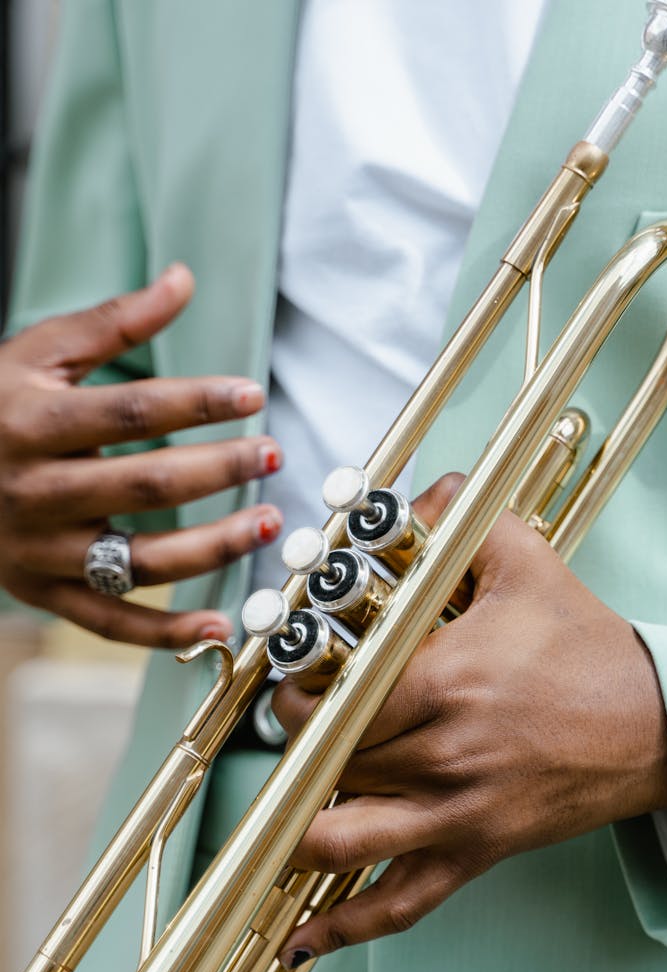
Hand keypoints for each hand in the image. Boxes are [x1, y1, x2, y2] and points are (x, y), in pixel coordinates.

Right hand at [0, 264, 282, 645]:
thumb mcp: (37, 353)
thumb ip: (112, 322)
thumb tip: (182, 280)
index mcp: (32, 422)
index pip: (129, 411)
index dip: (196, 402)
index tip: (251, 395)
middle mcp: (35, 490)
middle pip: (144, 485)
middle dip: (218, 470)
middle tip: (271, 454)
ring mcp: (40, 550)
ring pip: (138, 558)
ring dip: (212, 546)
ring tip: (267, 524)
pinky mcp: (44, 593)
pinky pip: (110, 621)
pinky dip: (164, 633)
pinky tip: (218, 628)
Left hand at [273, 474, 666, 965]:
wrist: (653, 725)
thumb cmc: (589, 649)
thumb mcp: (528, 565)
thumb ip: (464, 519)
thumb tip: (424, 489)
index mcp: (444, 681)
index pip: (337, 699)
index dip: (299, 695)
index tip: (294, 684)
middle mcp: (441, 752)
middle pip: (332, 760)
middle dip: (299, 745)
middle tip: (293, 727)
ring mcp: (455, 811)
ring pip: (347, 836)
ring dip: (300, 828)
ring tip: (279, 812)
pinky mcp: (474, 851)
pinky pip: (402, 902)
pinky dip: (350, 927)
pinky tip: (306, 937)